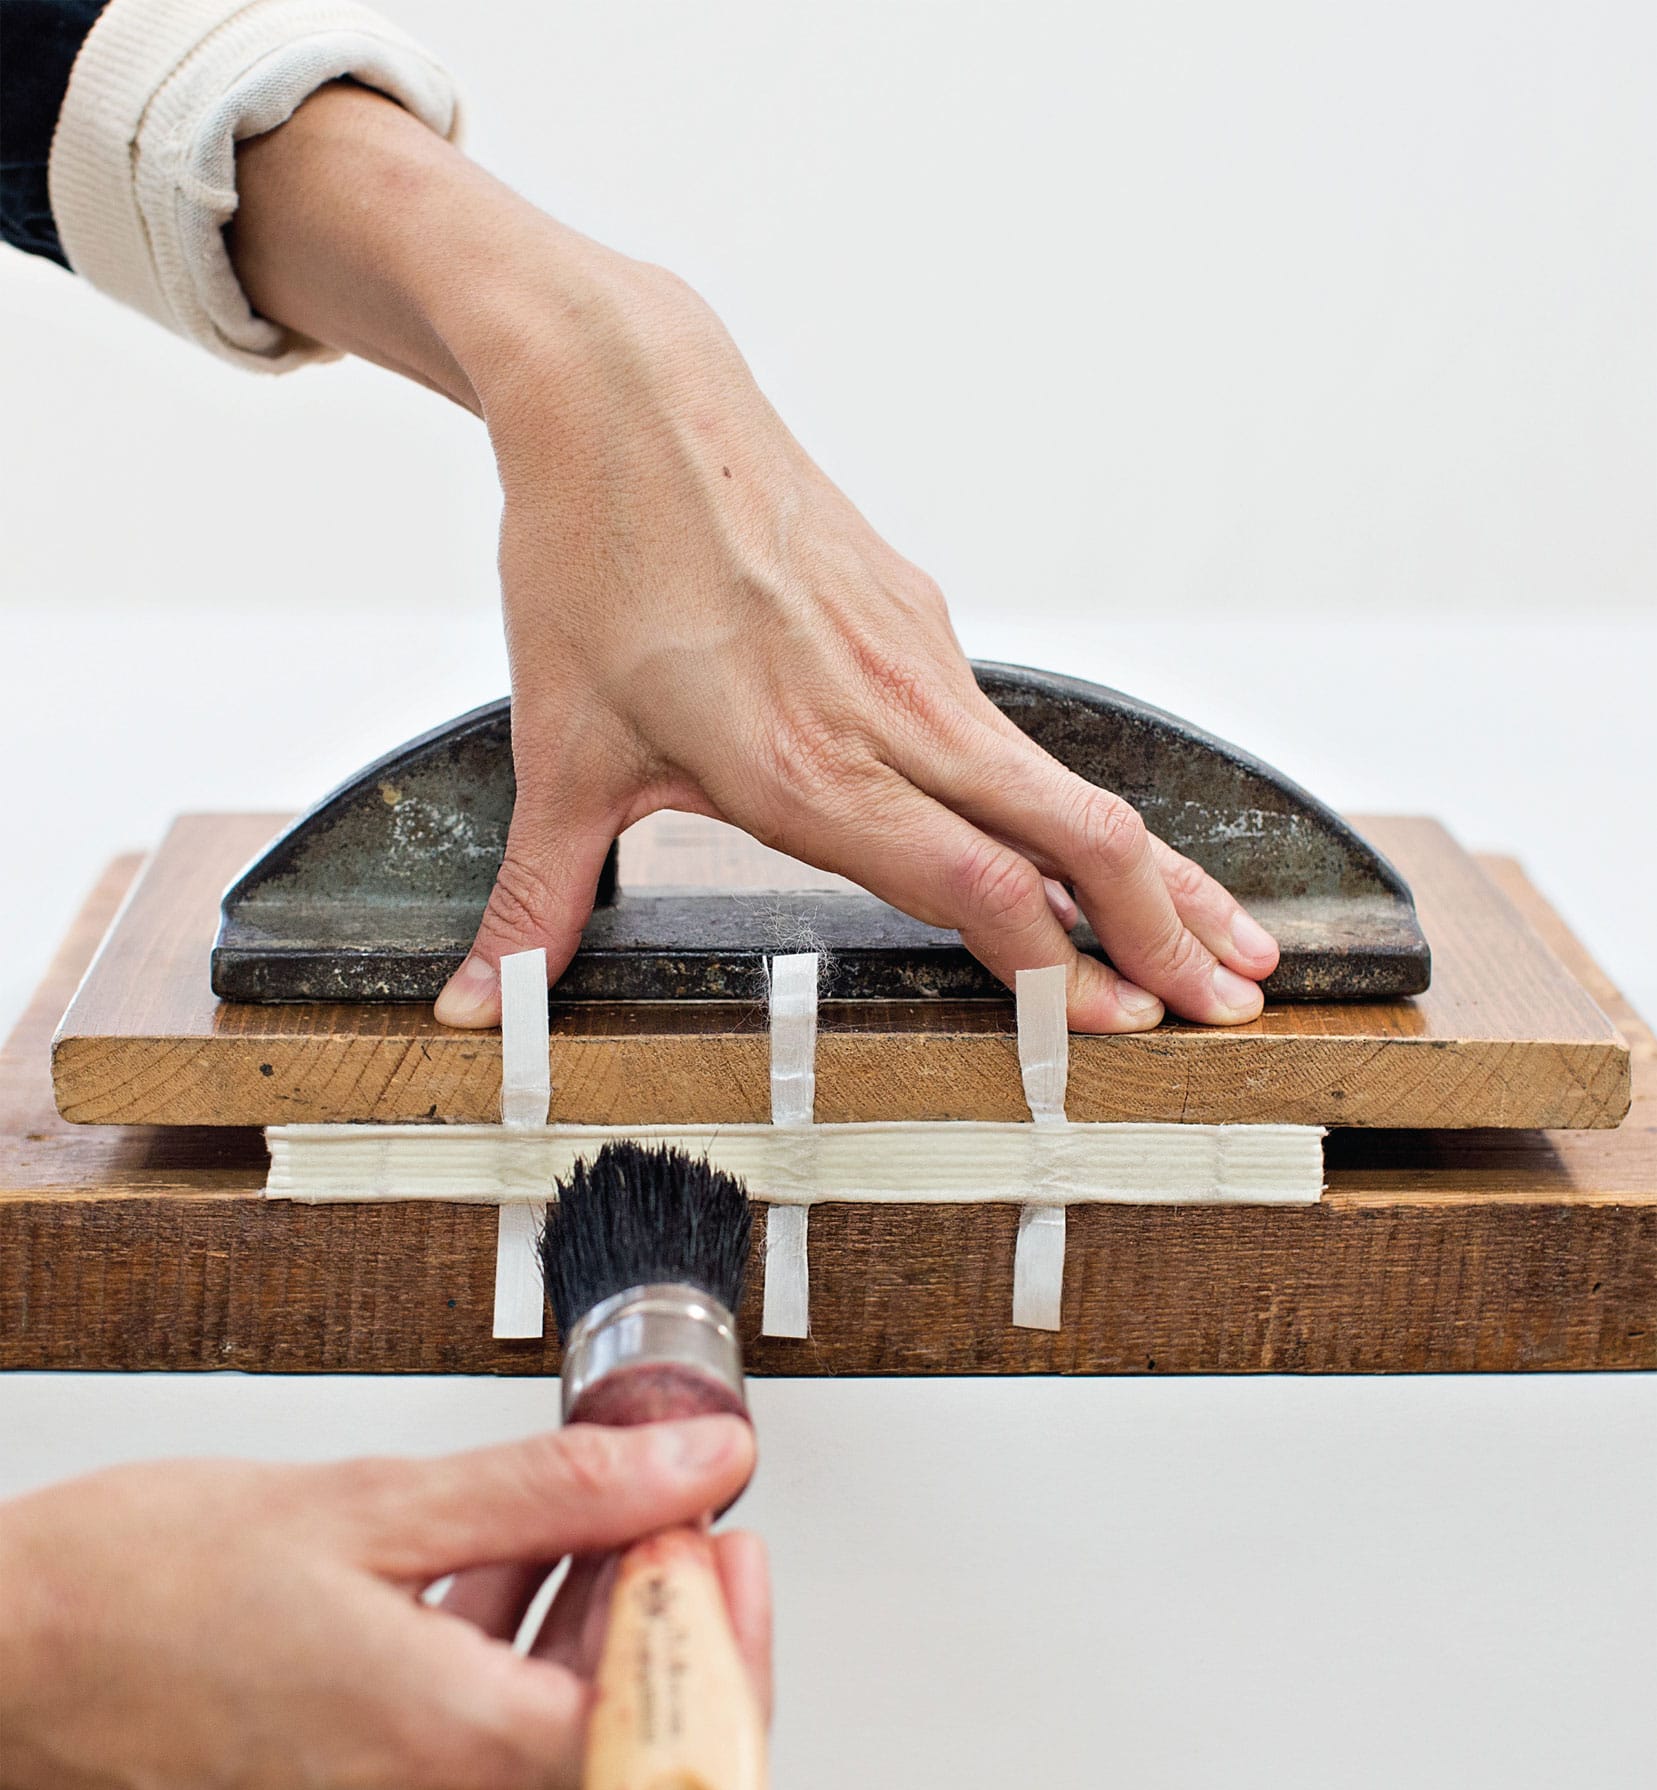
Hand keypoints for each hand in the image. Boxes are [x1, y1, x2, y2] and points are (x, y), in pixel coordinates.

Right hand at [0, 1417, 765, 1789]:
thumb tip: (693, 1466)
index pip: (671, 1741)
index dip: (730, 1641)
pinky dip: (524, 1664)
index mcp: (445, 1754)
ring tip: (590, 1519)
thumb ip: (560, 1489)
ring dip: (602, 1637)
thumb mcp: (374, 1503)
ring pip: (567, 1755)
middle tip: (672, 1514)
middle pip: (634, 1754)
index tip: (725, 1544)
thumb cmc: (132, 1591)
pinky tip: (505, 1565)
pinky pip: (493, 1757)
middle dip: (675, 1628)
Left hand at [232, 87, 1278, 1032]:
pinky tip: (1078, 842)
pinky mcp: (919, 618)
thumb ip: (537, 899)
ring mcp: (920, 660)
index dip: (1063, 969)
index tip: (1119, 1028)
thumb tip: (480, 1006)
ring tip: (1211, 936)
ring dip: (1146, 868)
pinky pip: (1014, 732)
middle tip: (1233, 1003)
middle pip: (1076, 835)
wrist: (623, 392)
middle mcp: (892, 716)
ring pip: (1066, 781)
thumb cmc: (593, 563)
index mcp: (811, 768)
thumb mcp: (558, 753)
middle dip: (1168, 931)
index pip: (979, 890)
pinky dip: (1070, 804)